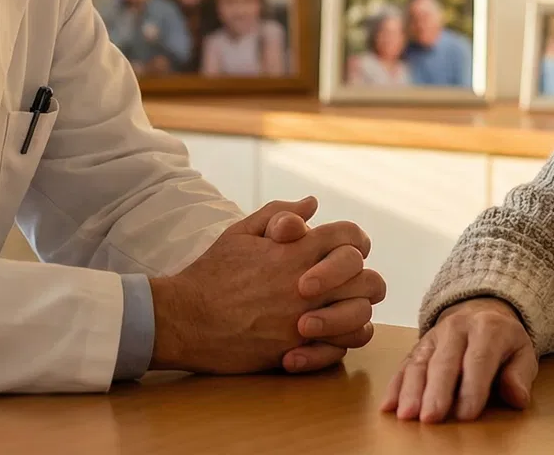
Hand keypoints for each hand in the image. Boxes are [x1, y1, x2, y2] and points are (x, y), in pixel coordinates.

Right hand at [149, 197, 386, 374]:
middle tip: (347, 287)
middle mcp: (308, 284)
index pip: (351, 237)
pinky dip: (338, 344)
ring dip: (355, 314)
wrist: (185, 319)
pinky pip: (341, 349)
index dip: (356, 242)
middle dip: (362, 281)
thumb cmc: (211, 273)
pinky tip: (323, 337)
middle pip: (369, 281)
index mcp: (297, 251)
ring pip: (361, 318)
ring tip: (337, 313)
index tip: (347, 252)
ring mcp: (305, 319)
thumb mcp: (240, 233)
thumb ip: (279, 214)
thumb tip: (312, 204)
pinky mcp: (296, 349)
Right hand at [381, 297, 536, 422]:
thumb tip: (517, 397)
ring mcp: (434, 336)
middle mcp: (457, 328)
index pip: (478, 360)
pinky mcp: (418, 345)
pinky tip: (388, 405)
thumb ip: (520, 375)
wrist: (482, 310)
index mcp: (488, 329)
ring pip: (419, 363)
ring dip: (411, 391)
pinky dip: (395, 386)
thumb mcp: (523, 352)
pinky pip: (404, 364)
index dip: (472, 388)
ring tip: (406, 415)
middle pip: (444, 362)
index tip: (466, 414)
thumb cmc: (503, 340)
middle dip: (436, 391)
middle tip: (431, 418)